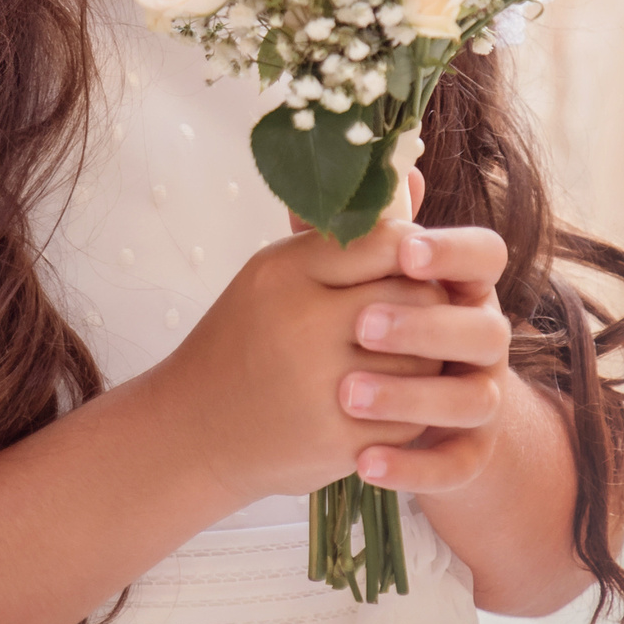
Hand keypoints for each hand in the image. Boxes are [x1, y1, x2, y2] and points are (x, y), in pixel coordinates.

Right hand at [144, 207, 447, 506]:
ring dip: (428, 357)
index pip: (387, 241)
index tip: (407, 262)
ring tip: (404, 355)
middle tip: (415, 310)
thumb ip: (342, 239)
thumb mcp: (276, 274)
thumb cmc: (244, 338)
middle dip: (426, 303)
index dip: (411, 250)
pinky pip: (413, 417)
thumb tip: (414, 182)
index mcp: (288, 274)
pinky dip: (411, 407)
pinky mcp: (341, 441)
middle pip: (416, 298)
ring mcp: (325, 388)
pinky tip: (390, 398)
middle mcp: (306, 327)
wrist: (196, 428)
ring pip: (426, 359)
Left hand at [332, 214, 511, 496]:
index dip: (452, 251)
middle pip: (483, 328)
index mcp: (462, 287)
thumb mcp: (358, 280)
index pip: (485, 255)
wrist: (382, 417)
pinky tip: (364, 463)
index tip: (405, 251)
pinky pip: (456, 465)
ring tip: (349, 396)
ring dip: (413, 395)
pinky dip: (413, 467)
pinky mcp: (469, 453)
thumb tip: (378, 168)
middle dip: (426, 326)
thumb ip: (361, 233)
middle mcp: (483, 340)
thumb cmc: (370, 331)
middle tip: (362, 325)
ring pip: (473, 398)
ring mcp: (481, 398)